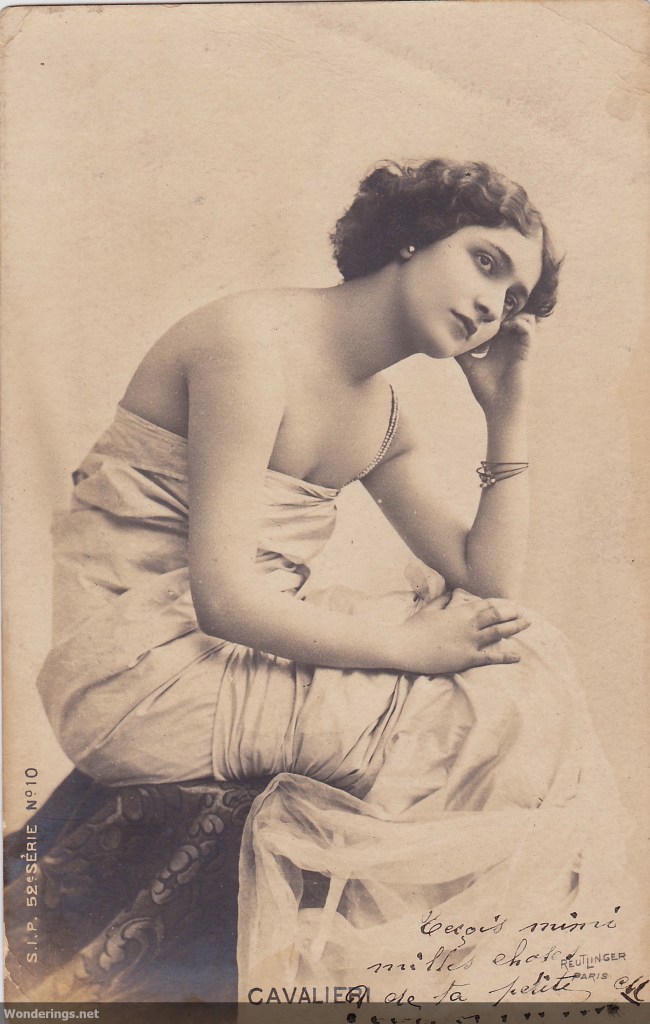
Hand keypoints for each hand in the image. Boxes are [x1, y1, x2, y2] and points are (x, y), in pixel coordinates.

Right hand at [398, 588, 530, 674]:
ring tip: (527, 624)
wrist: (405, 646)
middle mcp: (468, 624)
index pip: (485, 605)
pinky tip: (518, 656)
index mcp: (460, 611)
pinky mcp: (467, 658)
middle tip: (524, 614)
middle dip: (511, 614)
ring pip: (498, 632)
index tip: (509, 605)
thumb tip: (451, 593)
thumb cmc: (415, 627)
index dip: (499, 605)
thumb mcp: (429, 609)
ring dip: (514, 627)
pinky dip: (506, 656)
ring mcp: (469, 641)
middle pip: (496, 616)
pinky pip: (491, 657)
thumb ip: (442, 601)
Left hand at [455, 314, 536, 414]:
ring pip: (525, 318)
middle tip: (490, 305)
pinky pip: (528, 330)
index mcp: (498, 345)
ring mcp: (519, 346)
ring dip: (513, 314)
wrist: (500, 406)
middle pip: (513, 316)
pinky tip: (506, 327)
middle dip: (504, 308)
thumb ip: (463, 354)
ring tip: (499, 318)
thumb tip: (448, 344)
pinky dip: (519, 323)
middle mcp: (510, 343)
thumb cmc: (486, 390)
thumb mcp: (470, 367)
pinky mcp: (526, 352)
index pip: (499, 322)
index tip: (480, 306)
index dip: (493, 312)